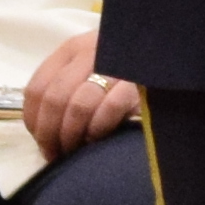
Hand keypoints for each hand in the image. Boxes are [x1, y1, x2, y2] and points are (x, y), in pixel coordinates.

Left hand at [18, 28, 141, 158]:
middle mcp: (91, 52)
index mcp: (73, 49)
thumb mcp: (91, 71)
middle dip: (50, 134)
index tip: (43, 143)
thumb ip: (65, 89)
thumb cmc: (125, 73)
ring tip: (75, 151)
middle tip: (57, 154)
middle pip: (54, 99)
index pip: (37, 88)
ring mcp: (116, 65)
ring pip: (78, 106)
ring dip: (72, 135)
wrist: (169, 57)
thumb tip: (41, 130)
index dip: (35, 121)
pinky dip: (98, 129)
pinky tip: (98, 139)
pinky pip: (109, 110)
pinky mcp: (139, 82)